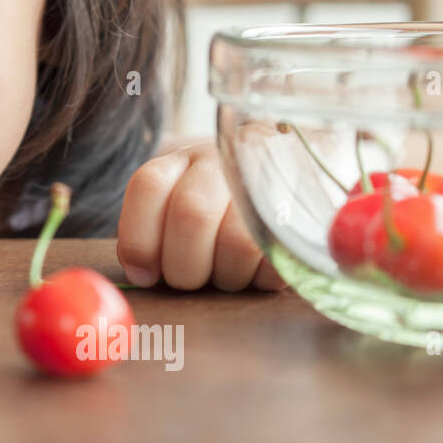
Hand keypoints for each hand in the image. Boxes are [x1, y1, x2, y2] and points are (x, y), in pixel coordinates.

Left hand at [116, 142, 286, 290]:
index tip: (143, 274)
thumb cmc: (213, 215)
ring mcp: (266, 184)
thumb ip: (148, 235)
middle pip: (192, 214)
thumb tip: (140, 272)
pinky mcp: (303, 215)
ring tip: (225, 274)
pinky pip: (276, 261)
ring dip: (225, 277)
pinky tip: (254, 270)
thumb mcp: (171, 212)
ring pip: (237, 243)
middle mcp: (222, 164)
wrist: (286, 181)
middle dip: (183, 266)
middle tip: (188, 280)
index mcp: (181, 163)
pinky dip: (259, 279)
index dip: (139, 239)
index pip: (148, 186)